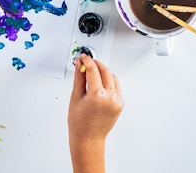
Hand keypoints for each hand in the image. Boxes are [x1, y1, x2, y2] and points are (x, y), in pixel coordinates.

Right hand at [68, 55, 122, 171]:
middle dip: (96, 64)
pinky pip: (116, 86)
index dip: (87, 61)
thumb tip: (80, 64)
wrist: (88, 138)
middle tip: (87, 62)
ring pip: (112, 77)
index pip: (93, 70)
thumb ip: (79, 78)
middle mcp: (110, 97)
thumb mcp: (75, 97)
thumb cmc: (79, 122)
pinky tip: (100, 81)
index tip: (83, 57)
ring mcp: (117, 101)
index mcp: (97, 95)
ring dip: (104, 71)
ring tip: (93, 72)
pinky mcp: (120, 104)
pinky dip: (109, 80)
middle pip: (105, 71)